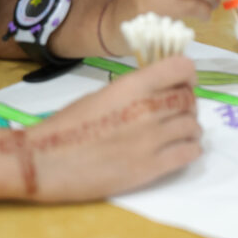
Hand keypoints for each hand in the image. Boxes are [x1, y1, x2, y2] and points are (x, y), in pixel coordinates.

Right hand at [24, 56, 200, 201]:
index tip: (185, 82)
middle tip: (179, 112)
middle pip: (189, 99)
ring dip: (190, 128)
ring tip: (179, 133)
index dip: (188, 75)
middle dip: (187, 104)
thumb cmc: (70, 124)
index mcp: (133, 85)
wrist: (44, 161)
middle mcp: (147, 108)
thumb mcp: (106, 93)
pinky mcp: (150, 168)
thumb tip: (165, 89)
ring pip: (193, 127)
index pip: (181, 69)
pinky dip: (190, 150)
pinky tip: (181, 150)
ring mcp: (151, 140)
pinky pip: (189, 154)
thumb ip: (138, 88)